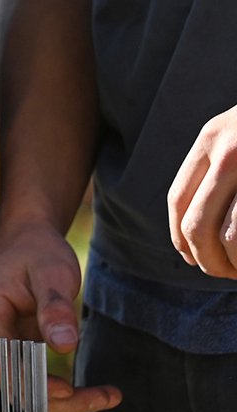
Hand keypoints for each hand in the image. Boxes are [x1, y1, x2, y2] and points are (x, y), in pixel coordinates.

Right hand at [0, 222, 118, 411]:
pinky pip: (28, 380)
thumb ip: (56, 307)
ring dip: (62, 401)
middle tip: (107, 396)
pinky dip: (60, 391)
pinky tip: (97, 391)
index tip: (72, 390)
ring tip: (107, 395)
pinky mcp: (5, 350)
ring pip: (21, 390)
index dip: (35, 384)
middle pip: (12, 385)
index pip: (3, 365)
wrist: (24, 240)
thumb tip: (64, 345)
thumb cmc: (38, 252)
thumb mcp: (53, 272)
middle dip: (58, 400)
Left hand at [170, 103, 236, 276]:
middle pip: (198, 225)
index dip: (180, 236)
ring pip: (231, 238)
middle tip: (222, 273)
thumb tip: (194, 230)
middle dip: (207, 260)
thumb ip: (220, 166)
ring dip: (235, 264)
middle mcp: (230, 152)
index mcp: (213, 139)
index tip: (192, 258)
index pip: (179, 199)